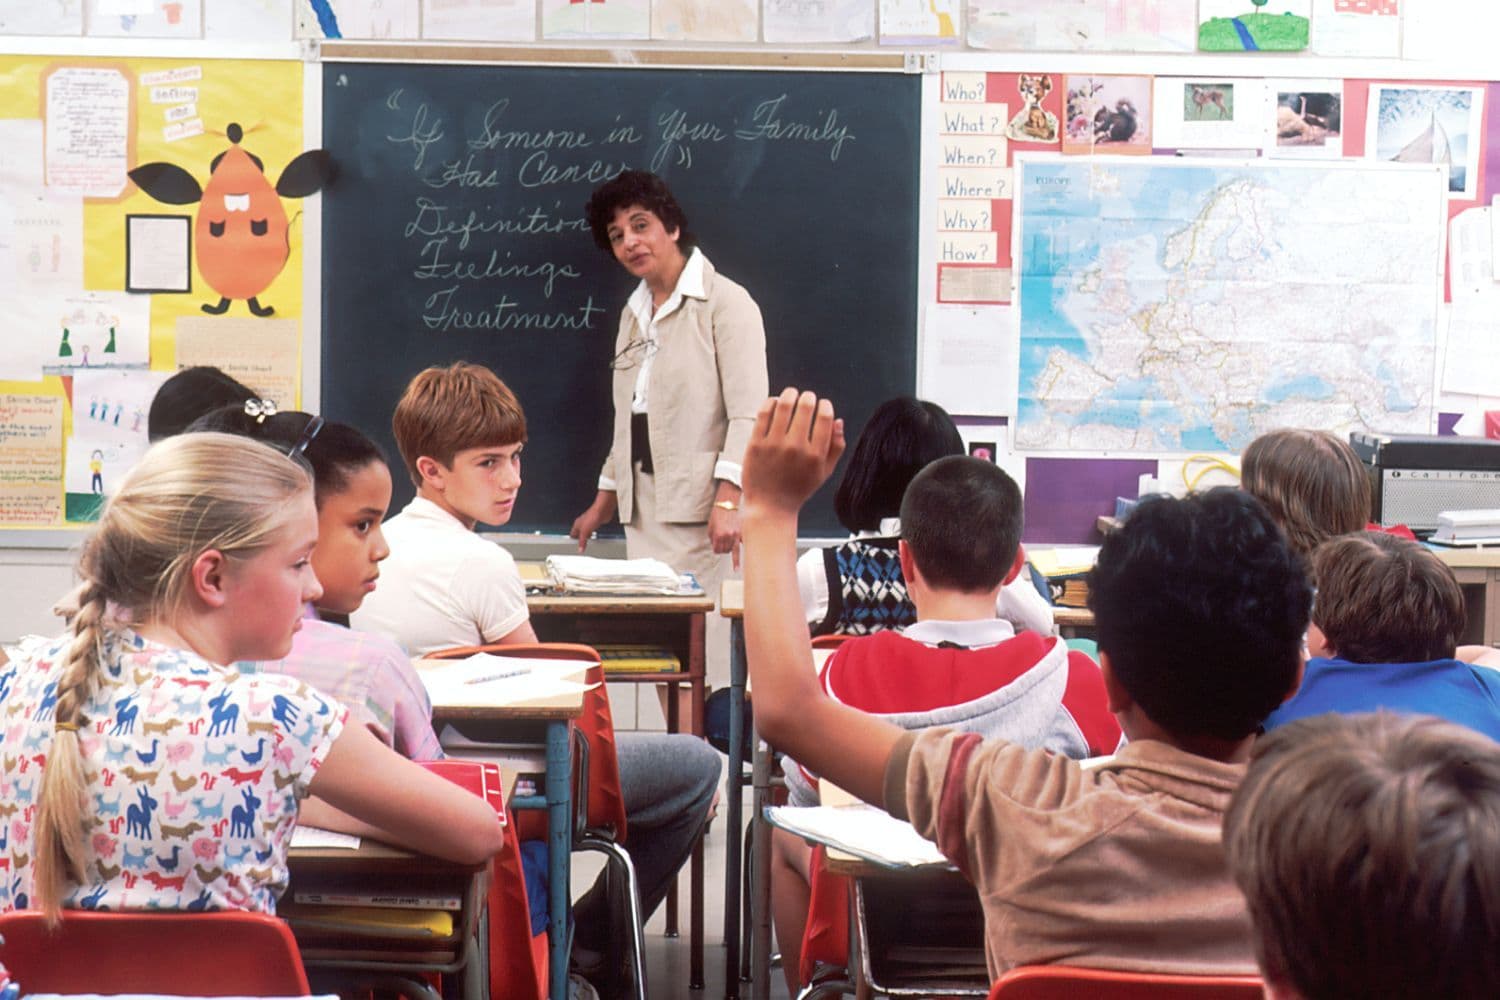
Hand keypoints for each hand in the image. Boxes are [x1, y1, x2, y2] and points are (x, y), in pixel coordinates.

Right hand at [569, 491, 617, 552]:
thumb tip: (580, 549)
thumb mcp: (585, 532)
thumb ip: (582, 541)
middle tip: (582, 547)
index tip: (574, 547)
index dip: (573, 541)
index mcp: (577, 524)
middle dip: (580, 540)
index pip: (572, 534)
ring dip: (587, 538)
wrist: (603, 510)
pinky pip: (593, 531)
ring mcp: (589, 523)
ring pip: (586, 533)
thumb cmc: (593, 516)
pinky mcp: (596, 523)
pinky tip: (595, 538)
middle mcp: (582, 523)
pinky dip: (594, 535)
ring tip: (588, 544)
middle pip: (579, 534)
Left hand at [708, 505, 741, 569]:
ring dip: (730, 549)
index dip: (716, 549)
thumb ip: (712, 538)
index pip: (717, 550)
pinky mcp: (743, 532)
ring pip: (733, 550)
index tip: (717, 548)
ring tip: (733, 556)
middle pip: (725, 551)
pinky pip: (742, 545)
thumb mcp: (710, 526)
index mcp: (718, 535)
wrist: (728, 502)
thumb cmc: (718, 512)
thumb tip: (715, 546)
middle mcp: (728, 536)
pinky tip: (739, 566)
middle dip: (723, 549)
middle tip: (722, 544)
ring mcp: (736, 534)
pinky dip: (741, 552)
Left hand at [741, 388, 844, 517]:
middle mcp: (796, 448)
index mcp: (815, 455)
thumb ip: (836, 447)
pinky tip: (775, 403)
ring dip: (790, 394)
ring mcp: (774, 445)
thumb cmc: (798, 489)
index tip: (823, 405)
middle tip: (807, 398)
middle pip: (806, 406)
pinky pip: (764, 413)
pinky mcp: (756, 444)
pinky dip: (771, 402)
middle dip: (809, 397)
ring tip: (791, 395)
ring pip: (784, 405)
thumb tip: (838, 420)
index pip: (825, 417)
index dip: (825, 405)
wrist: (770, 506)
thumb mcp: (824, 472)